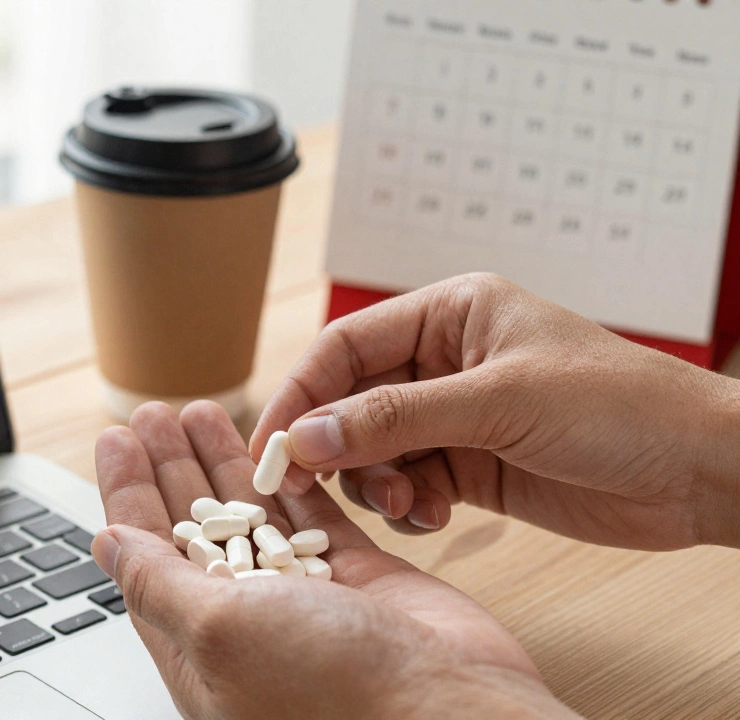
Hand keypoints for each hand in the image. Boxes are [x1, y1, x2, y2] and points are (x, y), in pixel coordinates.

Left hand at [92, 401, 579, 719]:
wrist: (451, 715)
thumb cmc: (331, 695)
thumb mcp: (219, 633)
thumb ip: (159, 584)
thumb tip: (107, 545)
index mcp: (200, 652)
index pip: (147, 558)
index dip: (129, 495)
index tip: (116, 439)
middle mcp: (250, 627)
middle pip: (195, 530)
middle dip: (174, 468)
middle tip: (156, 413)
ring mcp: (307, 602)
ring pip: (253, 517)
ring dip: (227, 462)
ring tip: (201, 411)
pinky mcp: (362, 581)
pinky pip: (316, 517)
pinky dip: (293, 480)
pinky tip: (273, 440)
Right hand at [252, 273, 739, 550]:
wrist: (700, 473)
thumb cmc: (621, 407)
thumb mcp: (498, 401)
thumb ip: (395, 417)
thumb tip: (307, 435)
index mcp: (450, 314)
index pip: (345, 348)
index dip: (300, 394)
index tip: (270, 444)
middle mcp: (444, 362)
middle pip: (350, 401)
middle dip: (333, 446)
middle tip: (310, 486)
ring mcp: (456, 417)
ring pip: (373, 449)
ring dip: (373, 481)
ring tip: (403, 502)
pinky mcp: (472, 466)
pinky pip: (407, 484)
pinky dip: (405, 505)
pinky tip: (431, 515)